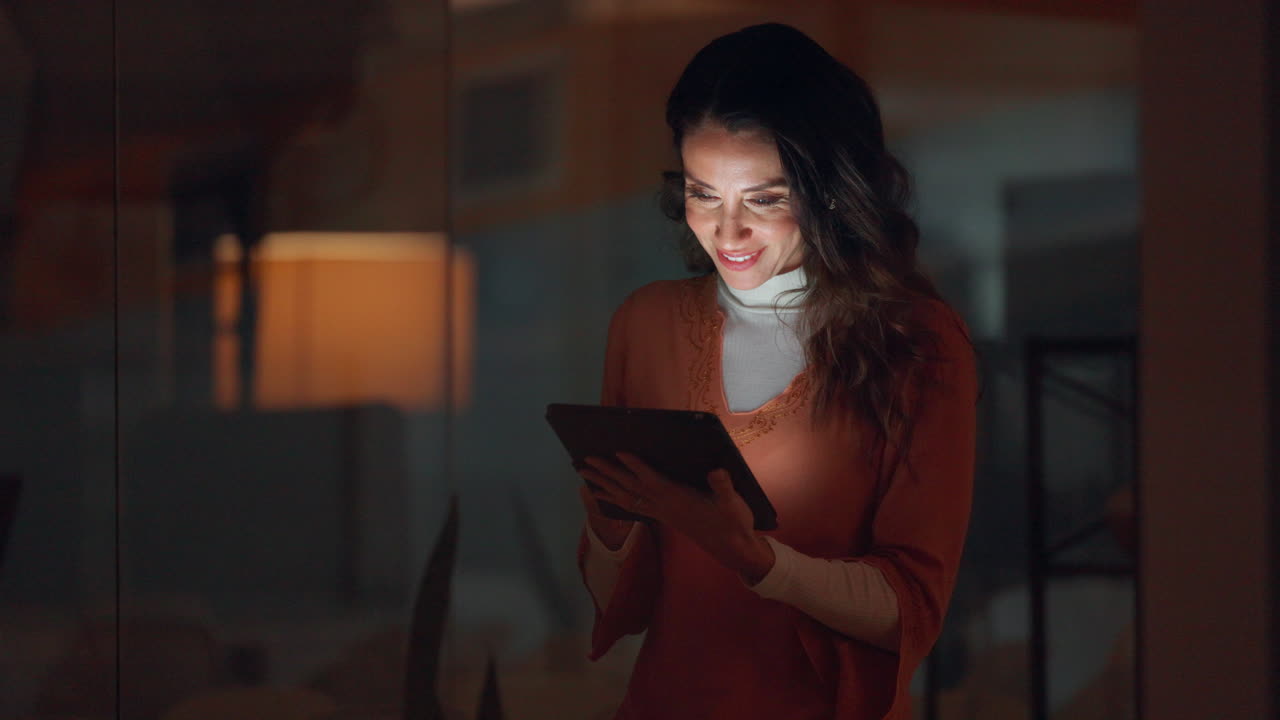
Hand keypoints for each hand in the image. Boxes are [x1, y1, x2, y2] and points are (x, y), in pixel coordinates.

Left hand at [577, 453, 774, 583]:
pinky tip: (604, 492)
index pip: (652, 481)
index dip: (636, 467)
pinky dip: (614, 497)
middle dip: (607, 474)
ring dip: (604, 485)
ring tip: (584, 474)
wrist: (732, 547)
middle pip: (630, 488)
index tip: (618, 452)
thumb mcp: (733, 504)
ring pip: (626, 497)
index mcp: (678, 499)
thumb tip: (718, 471)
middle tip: (585, 461)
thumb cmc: (733, 521)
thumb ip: (724, 487)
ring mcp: (660, 512)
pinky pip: (631, 505)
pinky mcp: (661, 516)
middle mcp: (663, 506)